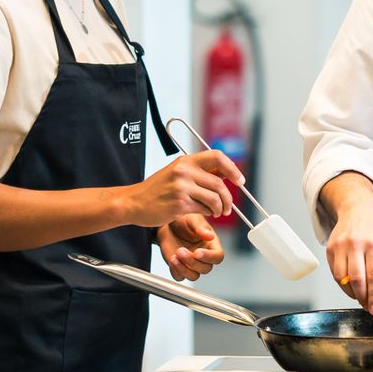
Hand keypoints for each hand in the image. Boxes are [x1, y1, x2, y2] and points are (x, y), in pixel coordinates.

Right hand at [120, 150, 237, 225]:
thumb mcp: (177, 172)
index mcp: (185, 161)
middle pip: (219, 183)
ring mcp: (181, 188)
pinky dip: (207, 214)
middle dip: (228, 198)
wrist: (133, 202)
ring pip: (214, 199)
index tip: (239, 180)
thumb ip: (199, 172)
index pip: (217, 157)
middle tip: (228, 207)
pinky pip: (204, 210)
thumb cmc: (157, 189)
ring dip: (220, 209)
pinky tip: (202, 214)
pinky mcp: (179, 205)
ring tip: (217, 212)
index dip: (232, 169)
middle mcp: (184, 172)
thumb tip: (226, 174)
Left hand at [158, 213, 224, 280]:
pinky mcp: (180, 268)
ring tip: (174, 257)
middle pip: (205, 268)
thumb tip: (210, 236)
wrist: (168, 225)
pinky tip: (171, 260)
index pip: (218, 256)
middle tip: (180, 250)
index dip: (209, 257)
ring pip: (194, 276)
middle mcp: (204, 257)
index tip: (197, 252)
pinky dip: (175, 272)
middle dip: (192, 262)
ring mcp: (191, 264)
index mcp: (212, 245)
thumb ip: (200, 228)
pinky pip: (180, 277)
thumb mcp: (192, 219)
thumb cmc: (184, 220)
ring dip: (184, 269)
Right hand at [323, 181, 372, 314]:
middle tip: (366, 305)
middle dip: (361, 297)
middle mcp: (355, 245)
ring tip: (358, 295)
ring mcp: (340, 246)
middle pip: (355, 280)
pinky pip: (334, 272)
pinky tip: (349, 283)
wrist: (357, 206)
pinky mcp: (329, 248)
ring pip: (341, 279)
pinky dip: (341, 282)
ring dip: (350, 292)